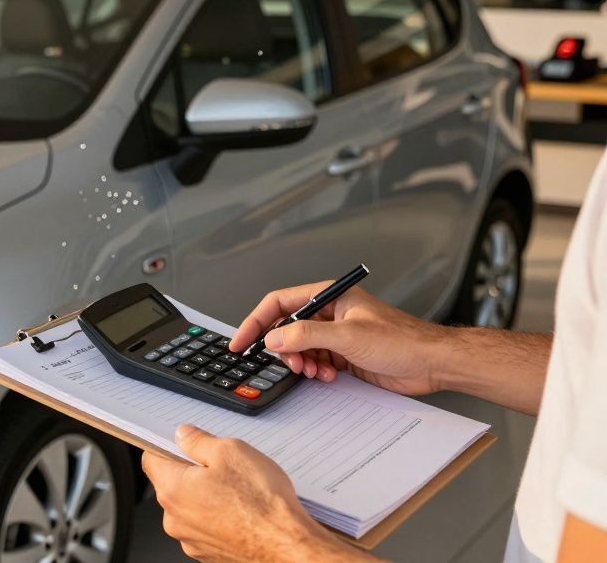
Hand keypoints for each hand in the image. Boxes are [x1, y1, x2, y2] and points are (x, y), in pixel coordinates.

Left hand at [142, 425, 361, 562]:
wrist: (289, 546)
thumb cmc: (263, 503)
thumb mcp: (231, 451)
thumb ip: (198, 441)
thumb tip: (183, 435)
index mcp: (173, 489)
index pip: (151, 459)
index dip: (166, 446)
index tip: (182, 443)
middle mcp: (175, 519)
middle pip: (172, 484)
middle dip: (192, 472)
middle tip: (222, 466)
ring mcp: (192, 540)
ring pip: (191, 507)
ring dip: (207, 496)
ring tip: (239, 492)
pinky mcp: (209, 554)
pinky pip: (207, 527)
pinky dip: (219, 518)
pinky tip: (243, 512)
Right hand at [227, 284, 447, 395]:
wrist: (432, 363)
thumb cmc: (402, 340)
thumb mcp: (348, 336)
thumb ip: (306, 335)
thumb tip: (273, 338)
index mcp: (329, 296)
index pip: (279, 303)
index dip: (256, 321)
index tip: (241, 342)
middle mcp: (329, 313)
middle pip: (286, 328)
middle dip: (283, 349)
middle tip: (291, 364)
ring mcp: (336, 334)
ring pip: (299, 348)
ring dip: (302, 362)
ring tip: (315, 372)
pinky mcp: (343, 355)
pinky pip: (315, 361)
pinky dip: (316, 371)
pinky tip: (329, 376)